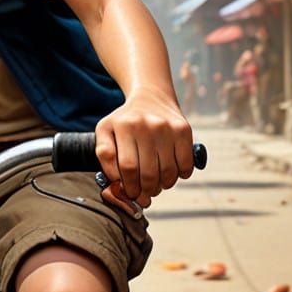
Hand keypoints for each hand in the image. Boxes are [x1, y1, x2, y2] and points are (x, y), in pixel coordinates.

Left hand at [95, 86, 193, 216]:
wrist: (151, 98)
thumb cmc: (125, 121)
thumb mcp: (106, 131)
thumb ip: (105, 155)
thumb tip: (116, 181)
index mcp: (123, 126)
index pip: (128, 167)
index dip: (130, 187)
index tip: (131, 193)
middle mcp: (145, 125)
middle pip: (149, 173)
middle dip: (146, 190)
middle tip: (146, 193)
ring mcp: (166, 127)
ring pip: (168, 172)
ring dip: (163, 185)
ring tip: (157, 183)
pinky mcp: (183, 130)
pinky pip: (185, 164)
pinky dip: (180, 175)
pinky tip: (172, 172)